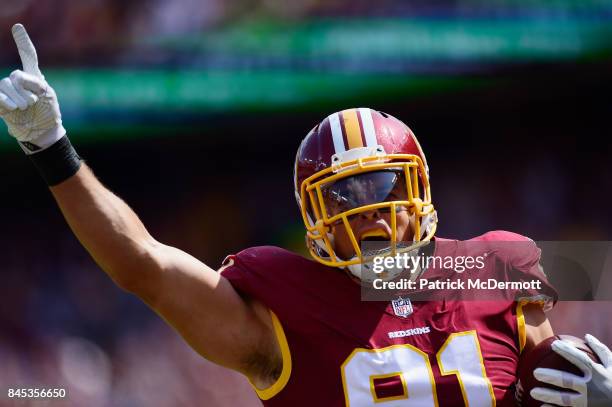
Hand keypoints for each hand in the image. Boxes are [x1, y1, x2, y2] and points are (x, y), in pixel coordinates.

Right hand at [0, 24, 64, 153]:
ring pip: (5, 85)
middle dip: (26, 90)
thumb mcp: (47, 94)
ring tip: (25, 107)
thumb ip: (34, 82)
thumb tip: (15, 78)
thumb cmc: (48, 113)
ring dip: (18, 98)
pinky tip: (12, 107)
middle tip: (33, 102)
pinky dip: (4, 100)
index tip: (18, 27)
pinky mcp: (1, 103)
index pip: (28, 56)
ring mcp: (8, 92)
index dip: (23, 42)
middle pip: (16, 76)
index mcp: (34, 77)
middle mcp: (19, 82)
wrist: (43, 132)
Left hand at [530, 334, 611, 405]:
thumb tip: (587, 336)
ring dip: (549, 395)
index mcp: (598, 374)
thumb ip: (601, 351)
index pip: (581, 360)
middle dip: (552, 376)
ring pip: (565, 399)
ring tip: (533, 392)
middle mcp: (592, 389)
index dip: (568, 351)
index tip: (553, 344)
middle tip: (535, 372)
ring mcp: (589, 402)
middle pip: (569, 381)